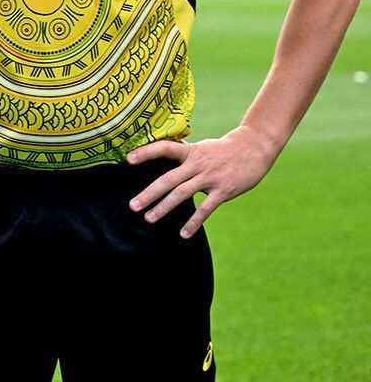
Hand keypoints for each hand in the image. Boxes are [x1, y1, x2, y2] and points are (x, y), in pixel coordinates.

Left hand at [127, 125, 281, 237]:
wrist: (253, 147)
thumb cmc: (222, 149)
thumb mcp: (200, 148)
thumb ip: (183, 156)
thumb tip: (162, 160)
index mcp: (190, 151)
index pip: (164, 148)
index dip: (146, 152)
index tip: (128, 159)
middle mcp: (197, 164)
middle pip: (168, 179)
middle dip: (149, 193)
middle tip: (132, 205)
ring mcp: (210, 177)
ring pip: (182, 194)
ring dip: (164, 207)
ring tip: (149, 218)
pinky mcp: (223, 190)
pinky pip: (206, 209)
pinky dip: (194, 222)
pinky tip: (183, 234)